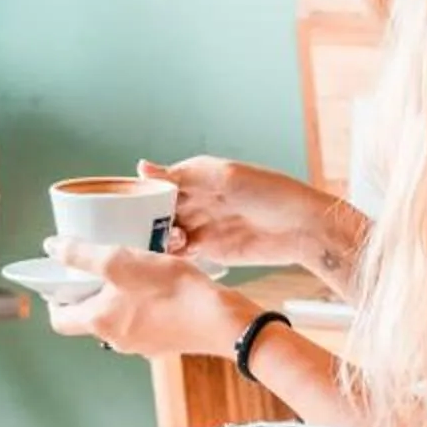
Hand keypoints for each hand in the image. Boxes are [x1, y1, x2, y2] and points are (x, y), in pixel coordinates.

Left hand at [44, 239, 258, 358]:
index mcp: (99, 322)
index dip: (55, 299)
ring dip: (120, 295)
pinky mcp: (167, 340)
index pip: (60, 319)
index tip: (60, 280)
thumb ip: (83, 255)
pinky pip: (146, 319)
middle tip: (99, 265)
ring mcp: (143, 343)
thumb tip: (52, 248)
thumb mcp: (121, 260)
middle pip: (90, 316)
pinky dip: (145, 302)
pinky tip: (160, 282)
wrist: (221, 320)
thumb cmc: (172, 292)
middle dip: (91, 291)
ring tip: (133, 268)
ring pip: (120, 317)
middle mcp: (117, 339)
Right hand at [143, 155, 347, 271]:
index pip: (158, 183)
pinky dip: (172, 257)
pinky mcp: (211, 249)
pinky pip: (182, 254)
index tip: (124, 207)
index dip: (141, 195)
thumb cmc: (270, 193)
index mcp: (196, 175)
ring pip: (166, 233)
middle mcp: (196, 198)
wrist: (302, 228)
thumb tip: (142, 167)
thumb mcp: (225, 178)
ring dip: (158, 241)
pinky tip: (169, 259)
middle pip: (157, 211)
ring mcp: (203, 224)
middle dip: (145, 221)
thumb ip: (183, 176)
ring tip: (163, 244)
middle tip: (139, 232)